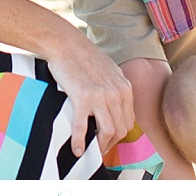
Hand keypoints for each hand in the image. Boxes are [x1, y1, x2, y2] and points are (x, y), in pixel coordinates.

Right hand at [44, 35, 135, 157]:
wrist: (66, 44)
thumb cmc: (84, 55)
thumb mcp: (109, 70)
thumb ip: (116, 88)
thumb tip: (116, 105)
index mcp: (124, 88)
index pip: (129, 121)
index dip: (119, 135)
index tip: (108, 140)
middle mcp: (116, 93)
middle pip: (120, 129)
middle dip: (110, 143)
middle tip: (98, 149)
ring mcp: (101, 96)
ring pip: (107, 132)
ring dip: (99, 146)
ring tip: (89, 152)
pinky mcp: (83, 98)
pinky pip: (83, 127)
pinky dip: (80, 142)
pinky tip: (76, 150)